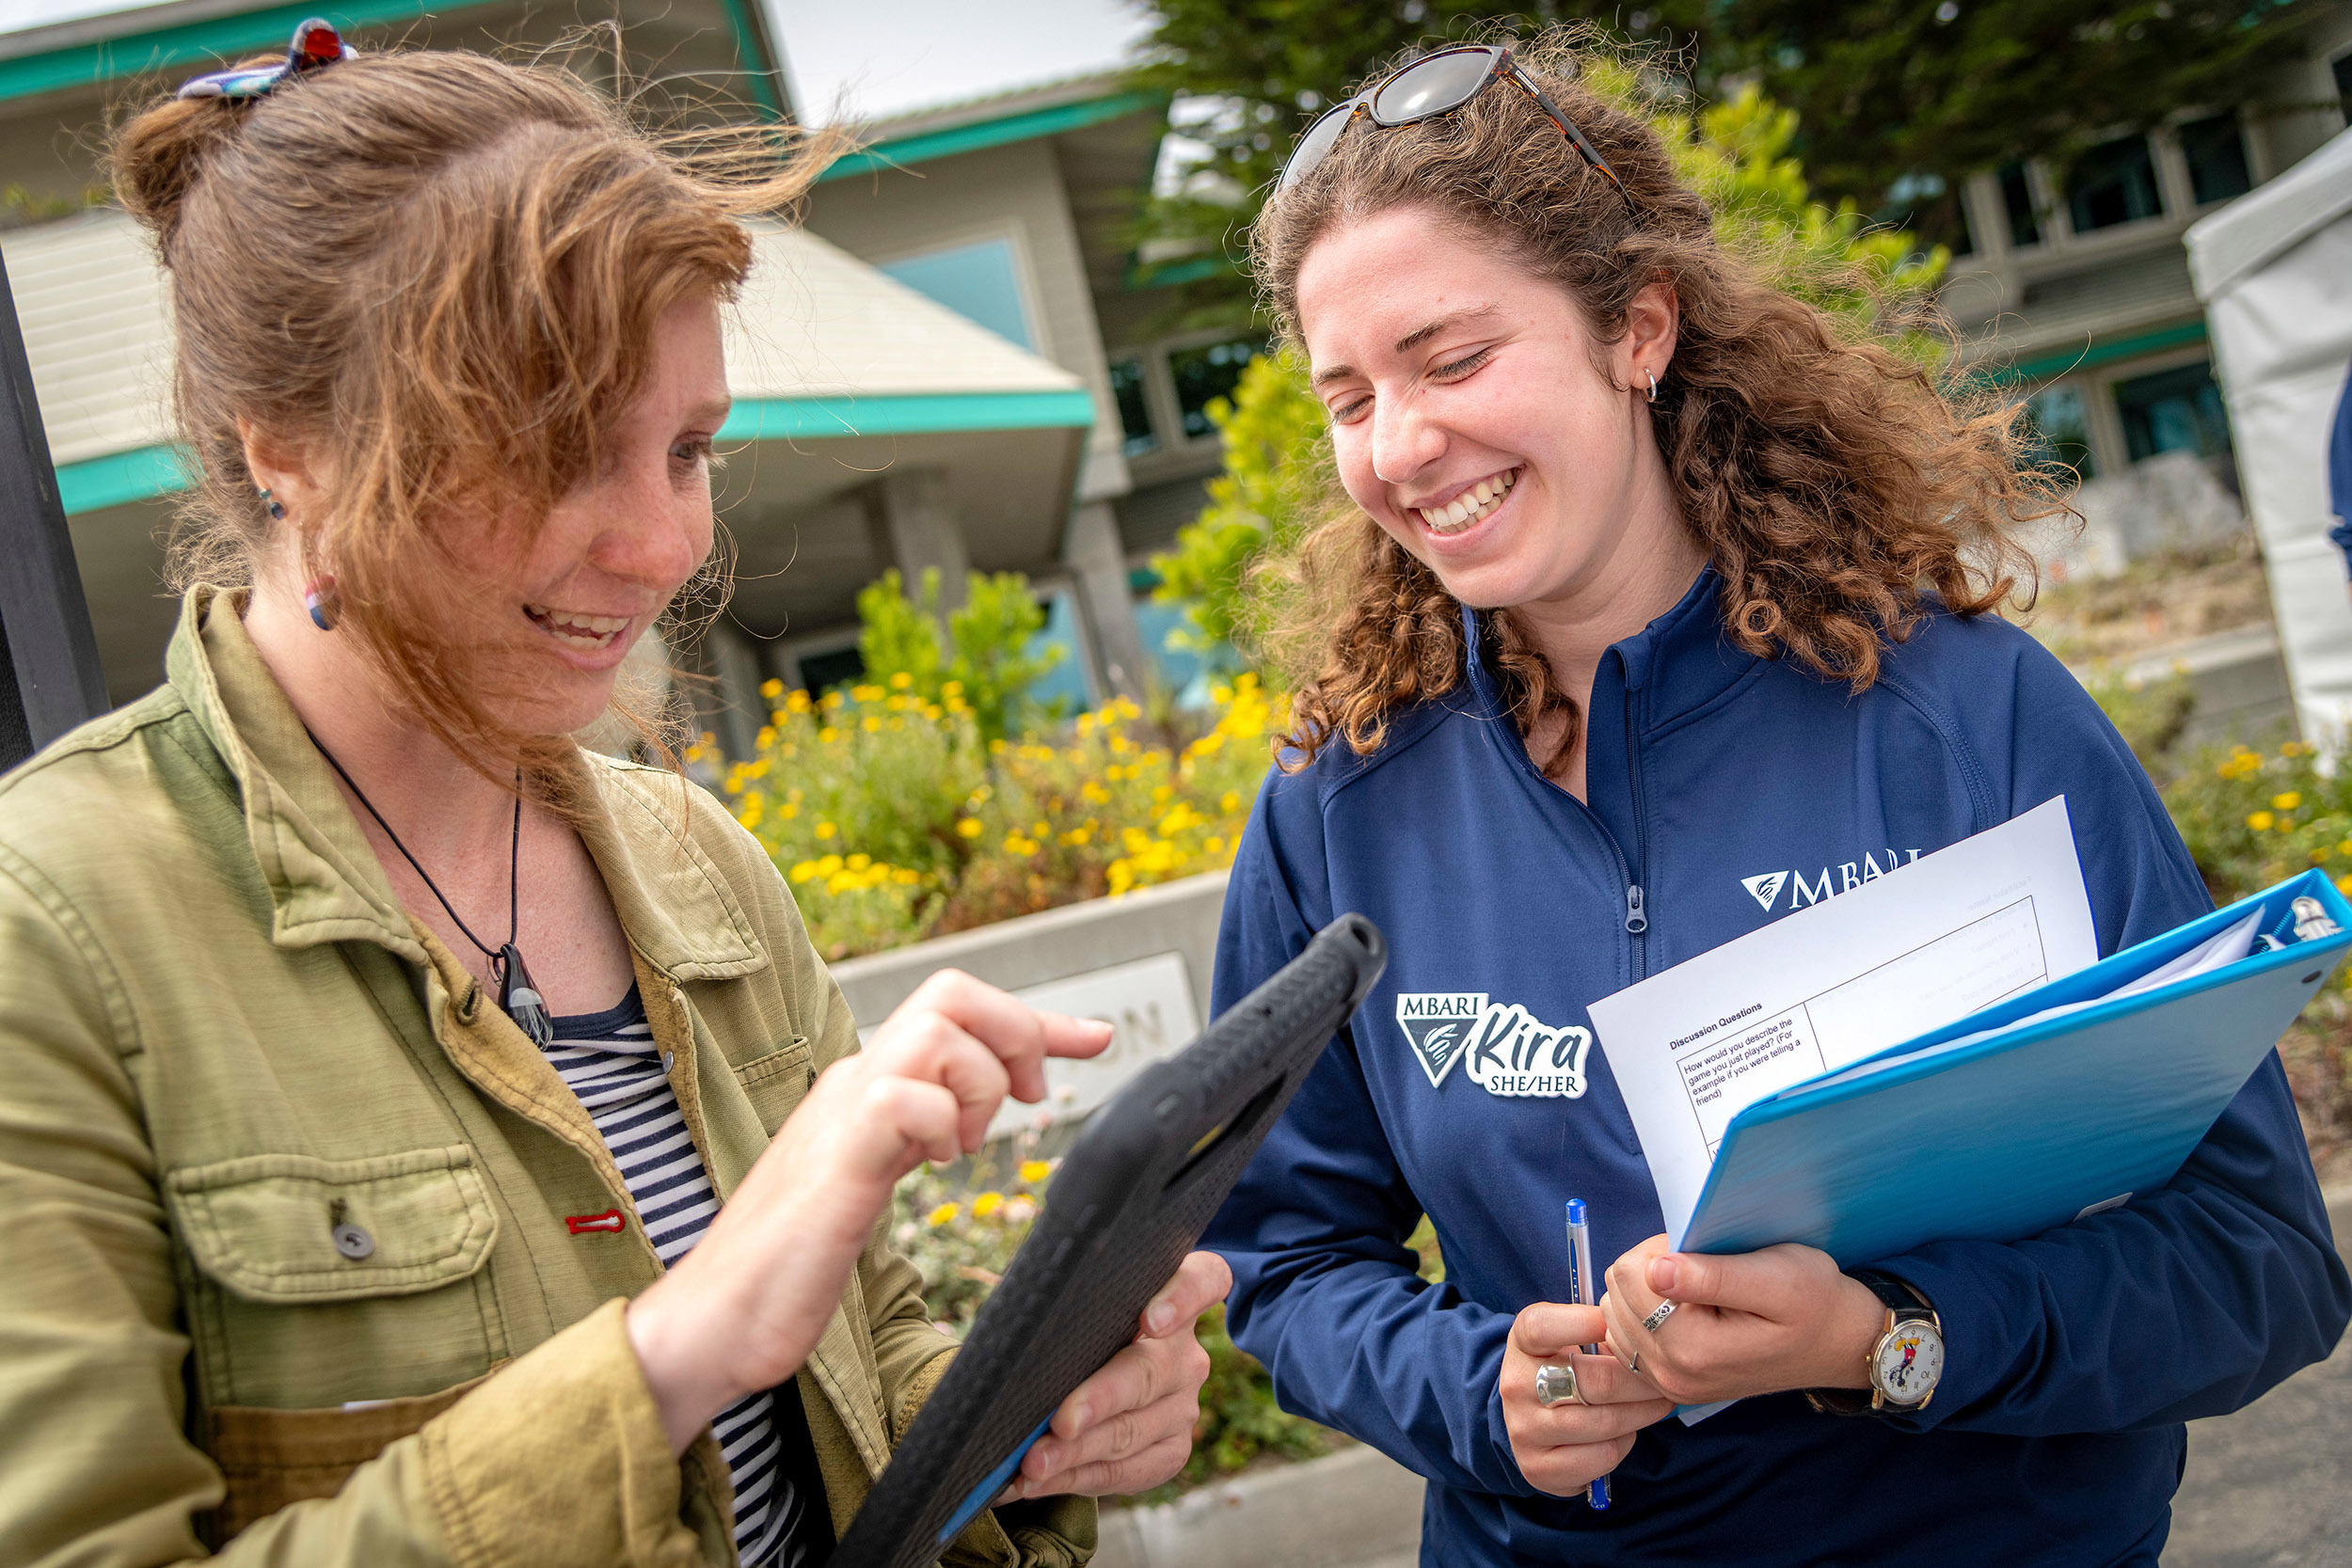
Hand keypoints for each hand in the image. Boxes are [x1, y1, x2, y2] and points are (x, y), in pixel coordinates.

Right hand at [627, 970, 1112, 1452]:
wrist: (714, 1319)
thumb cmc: (789, 1265)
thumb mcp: (870, 1181)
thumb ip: (908, 1139)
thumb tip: (957, 1125)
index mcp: (869, 1086)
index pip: (958, 1014)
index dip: (1037, 1023)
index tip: (1096, 1039)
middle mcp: (857, 1082)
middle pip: (953, 993)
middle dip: (1017, 1032)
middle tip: (1030, 1101)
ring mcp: (841, 1113)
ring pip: (936, 1030)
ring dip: (979, 1084)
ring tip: (963, 1146)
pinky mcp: (835, 1160)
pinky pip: (900, 1096)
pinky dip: (936, 1122)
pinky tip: (931, 1166)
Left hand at [999, 1250, 1232, 1500]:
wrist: (1106, 1374)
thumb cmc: (1081, 1328)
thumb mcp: (1084, 1307)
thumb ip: (1070, 1310)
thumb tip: (1015, 1331)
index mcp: (1175, 1296)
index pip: (1204, 1281)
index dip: (1181, 1298)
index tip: (1150, 1321)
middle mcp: (1187, 1354)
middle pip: (1149, 1373)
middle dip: (1100, 1400)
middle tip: (1061, 1421)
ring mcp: (1185, 1407)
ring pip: (1130, 1432)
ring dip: (1075, 1452)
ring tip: (1032, 1464)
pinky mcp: (1173, 1452)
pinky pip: (1124, 1471)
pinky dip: (1074, 1479)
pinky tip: (1037, 1483)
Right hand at [1499, 1302, 1675, 1495]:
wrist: (1531, 1418)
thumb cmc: (1564, 1366)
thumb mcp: (1567, 1335)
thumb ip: (1599, 1325)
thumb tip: (1647, 1325)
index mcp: (1521, 1343)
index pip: (1542, 1327)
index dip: (1585, 1323)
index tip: (1618, 1323)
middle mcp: (1515, 1386)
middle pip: (1592, 1381)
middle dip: (1640, 1379)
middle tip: (1666, 1376)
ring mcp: (1524, 1430)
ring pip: (1604, 1422)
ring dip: (1642, 1413)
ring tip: (1658, 1402)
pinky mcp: (1539, 1468)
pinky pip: (1602, 1456)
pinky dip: (1623, 1443)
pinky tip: (1624, 1431)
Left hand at [1598, 1234, 1882, 1406]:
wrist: (1837, 1342)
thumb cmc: (1814, 1302)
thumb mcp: (1777, 1278)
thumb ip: (1713, 1276)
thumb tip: (1655, 1270)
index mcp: (1694, 1350)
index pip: (1629, 1275)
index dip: (1660, 1249)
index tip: (1700, 1253)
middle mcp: (1672, 1375)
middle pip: (1616, 1294)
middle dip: (1649, 1270)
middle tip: (1701, 1270)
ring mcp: (1668, 1384)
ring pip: (1615, 1314)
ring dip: (1646, 1293)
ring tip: (1696, 1291)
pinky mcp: (1668, 1383)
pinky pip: (1626, 1337)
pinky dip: (1645, 1315)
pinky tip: (1683, 1309)